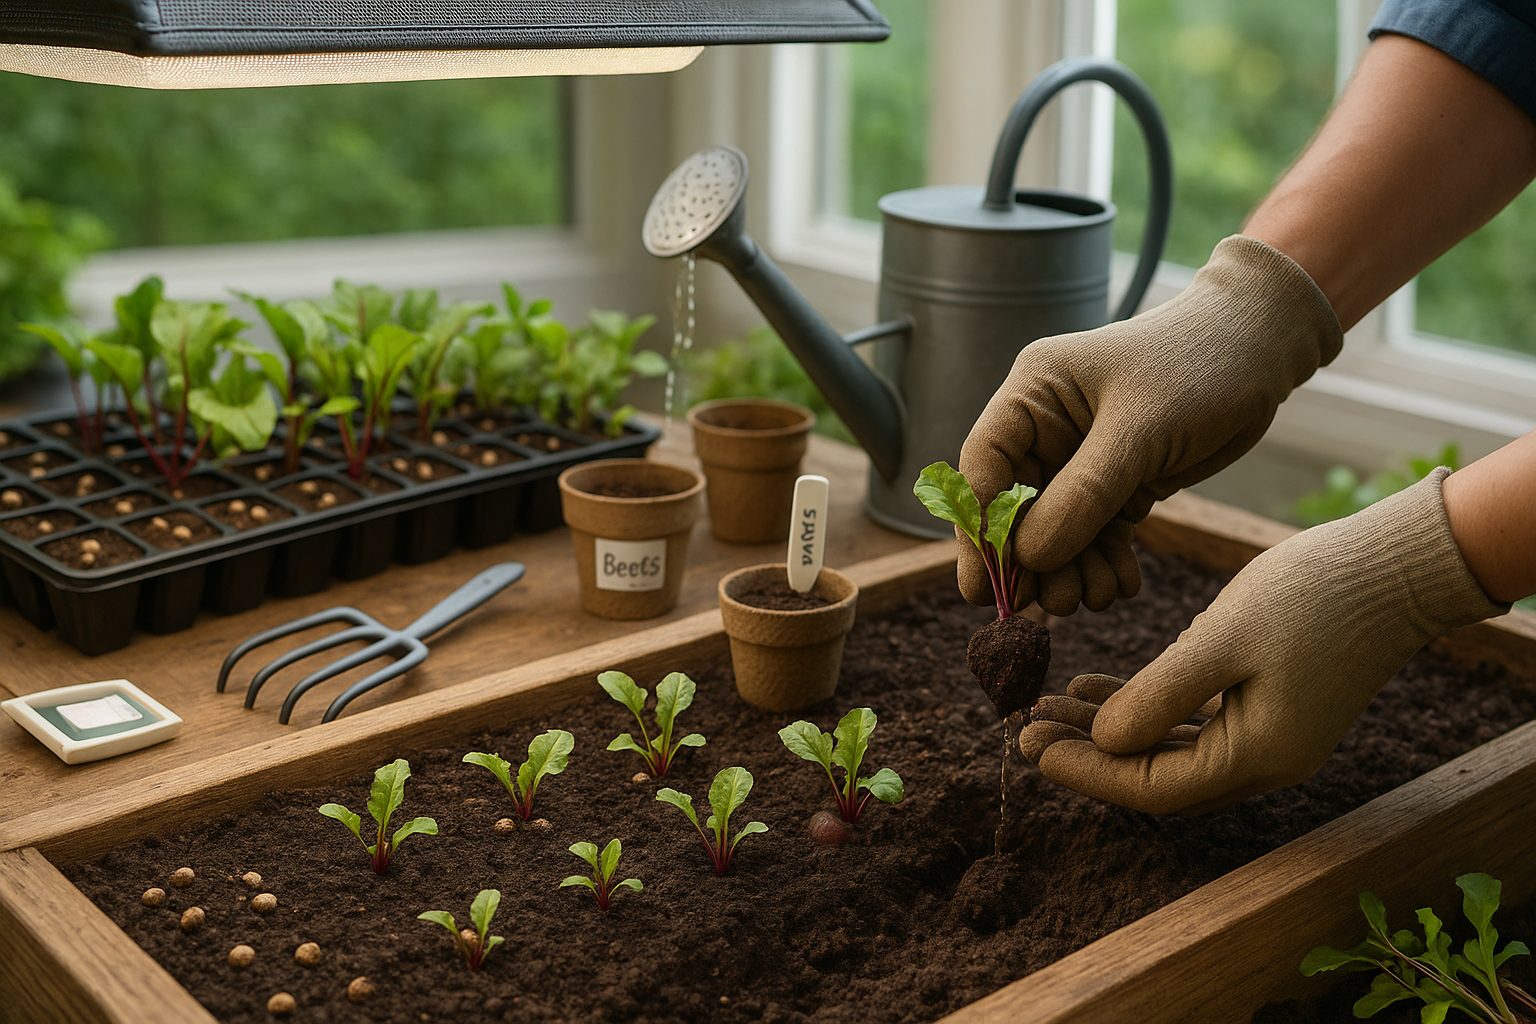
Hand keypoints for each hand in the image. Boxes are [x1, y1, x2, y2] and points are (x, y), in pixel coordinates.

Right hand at [957, 235, 1341, 615]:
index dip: (980, 527)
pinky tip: (1121, 586)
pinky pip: (1096, 534)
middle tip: (1047, 605)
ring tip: (1093, 598)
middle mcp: (1046, 428)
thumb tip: (1028, 557)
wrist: (1261, 350)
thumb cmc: (1198, 365)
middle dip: (1029, 561)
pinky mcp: (1119, 481)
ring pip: (1055, 530)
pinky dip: (1104, 563)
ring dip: (1069, 570)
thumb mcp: (1140, 431)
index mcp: (1033, 394)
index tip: (987, 584)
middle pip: (1013, 509)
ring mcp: (1080, 458)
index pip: (984, 467)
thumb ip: (1083, 494)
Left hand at [1020, 469, 1503, 813]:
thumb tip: (1104, 742)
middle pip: (1156, 777)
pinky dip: (1144, 710)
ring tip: (1047, 705)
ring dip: (1110, 731)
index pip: (1152, 789)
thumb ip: (1161, 695)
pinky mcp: (1272, 704)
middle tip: (1023, 727)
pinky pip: (1193, 724)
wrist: (1398, 564)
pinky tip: (1097, 689)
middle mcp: (1265, 760)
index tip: (1029, 746)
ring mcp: (1271, 735)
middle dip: (1088, 754)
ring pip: (1170, 749)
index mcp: (1257, 756)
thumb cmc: (1315, 594)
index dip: (1087, 772)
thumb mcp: (1224, 638)